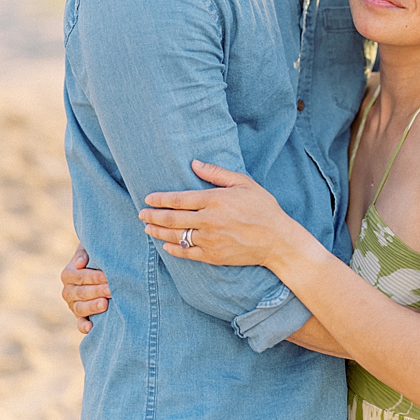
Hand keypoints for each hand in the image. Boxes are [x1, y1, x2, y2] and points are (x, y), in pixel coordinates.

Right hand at [61, 247, 109, 333]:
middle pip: (81, 292)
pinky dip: (84, 326)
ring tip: (105, 304)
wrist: (100, 272)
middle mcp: (68, 291)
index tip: (107, 276)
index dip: (93, 277)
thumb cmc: (96, 258)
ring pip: (80, 308)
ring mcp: (73, 305)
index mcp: (68, 274)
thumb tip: (80, 263)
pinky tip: (91, 327)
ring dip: (92, 307)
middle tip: (111, 290)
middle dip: (97, 291)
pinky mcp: (80, 317)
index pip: (79, 276)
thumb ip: (83, 253)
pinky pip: (80, 324)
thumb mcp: (89, 251)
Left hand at [141, 160, 296, 267]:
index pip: (179, 199)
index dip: (161, 199)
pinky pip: (188, 253)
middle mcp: (209, 221)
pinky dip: (174, 249)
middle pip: (173, 218)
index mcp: (215, 200)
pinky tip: (166, 245)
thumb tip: (194, 163)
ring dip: (159, 232)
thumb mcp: (244, 183)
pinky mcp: (214, 256)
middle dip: (153, 216)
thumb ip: (217, 173)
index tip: (148, 198)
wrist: (278, 241)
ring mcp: (210, 240)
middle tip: (141, 213)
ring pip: (177, 236)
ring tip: (147, 228)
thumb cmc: (262, 208)